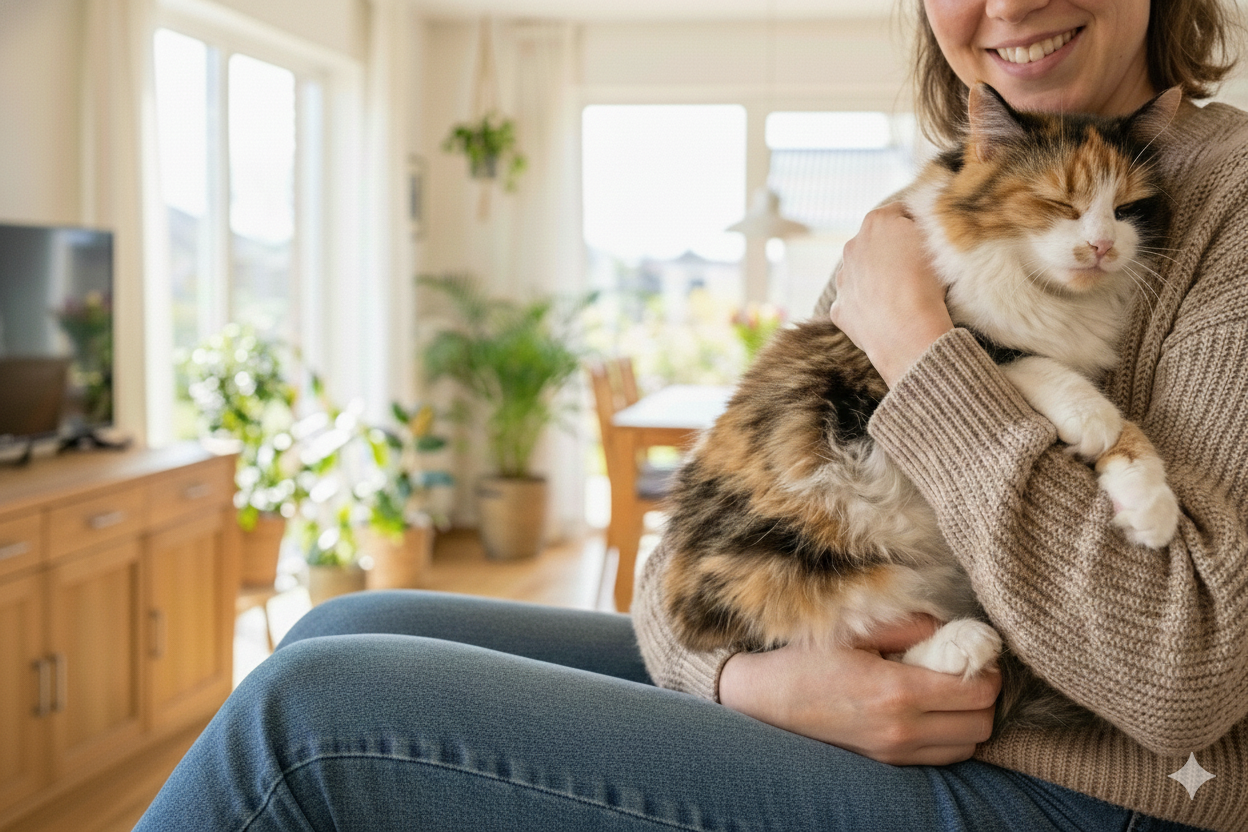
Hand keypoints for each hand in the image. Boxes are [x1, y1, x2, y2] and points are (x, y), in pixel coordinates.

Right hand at [718, 615, 999, 765]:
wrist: (767, 701)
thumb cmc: (809, 660)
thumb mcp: (856, 630)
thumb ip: (910, 625)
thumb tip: (952, 628)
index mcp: (897, 691)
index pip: (977, 691)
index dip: (988, 671)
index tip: (976, 654)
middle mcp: (902, 730)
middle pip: (981, 724)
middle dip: (984, 696)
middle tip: (968, 671)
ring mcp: (895, 753)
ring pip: (968, 746)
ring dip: (969, 719)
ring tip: (950, 692)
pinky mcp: (888, 764)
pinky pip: (943, 757)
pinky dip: (950, 737)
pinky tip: (931, 711)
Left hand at [830, 202, 953, 386]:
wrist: (906, 331)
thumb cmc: (926, 283)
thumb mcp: (936, 243)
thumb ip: (924, 228)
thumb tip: (921, 227)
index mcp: (877, 222)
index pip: (899, 213)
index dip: (915, 227)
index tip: (927, 242)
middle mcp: (853, 246)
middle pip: (875, 243)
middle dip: (891, 252)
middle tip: (915, 271)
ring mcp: (843, 278)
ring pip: (861, 273)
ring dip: (876, 279)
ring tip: (900, 297)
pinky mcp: (839, 308)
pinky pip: (854, 302)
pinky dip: (866, 307)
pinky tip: (885, 316)